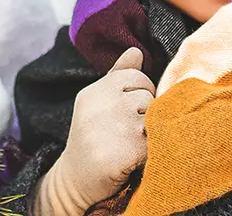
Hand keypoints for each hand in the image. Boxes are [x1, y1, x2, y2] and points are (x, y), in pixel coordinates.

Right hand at [37, 48, 153, 214]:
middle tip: (126, 132)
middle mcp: (103, 105)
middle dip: (145, 113)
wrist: (75, 180)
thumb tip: (136, 50)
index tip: (127, 111)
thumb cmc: (91, 138)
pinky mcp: (128, 149)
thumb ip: (117, 75)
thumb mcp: (97, 102)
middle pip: (148, 96)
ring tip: (129, 143)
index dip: (140, 92)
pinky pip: (156, 140)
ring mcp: (116, 126)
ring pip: (155, 117)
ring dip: (149, 132)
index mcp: (95, 91)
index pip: (136, 76)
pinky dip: (149, 151)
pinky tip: (132, 157)